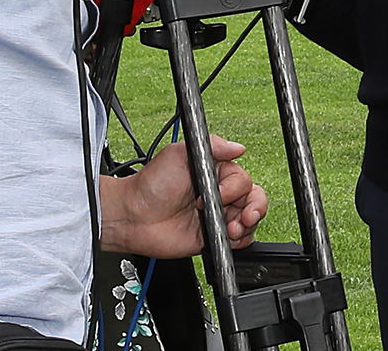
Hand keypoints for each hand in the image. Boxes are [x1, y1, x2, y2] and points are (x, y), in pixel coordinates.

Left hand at [101, 135, 269, 256]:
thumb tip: (239, 147)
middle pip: (253, 199)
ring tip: (230, 230)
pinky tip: (228, 238)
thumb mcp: (179, 154)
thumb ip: (212, 146)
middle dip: (254, 208)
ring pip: (249, 220)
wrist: (134, 217)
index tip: (218, 194)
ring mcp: (216, 216)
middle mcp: (219, 194)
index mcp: (214, 172)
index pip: (243, 179)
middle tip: (242, 217)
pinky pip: (238, 241)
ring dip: (246, 226)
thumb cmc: (151, 184)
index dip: (236, 189)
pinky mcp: (211, 238)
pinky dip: (240, 241)